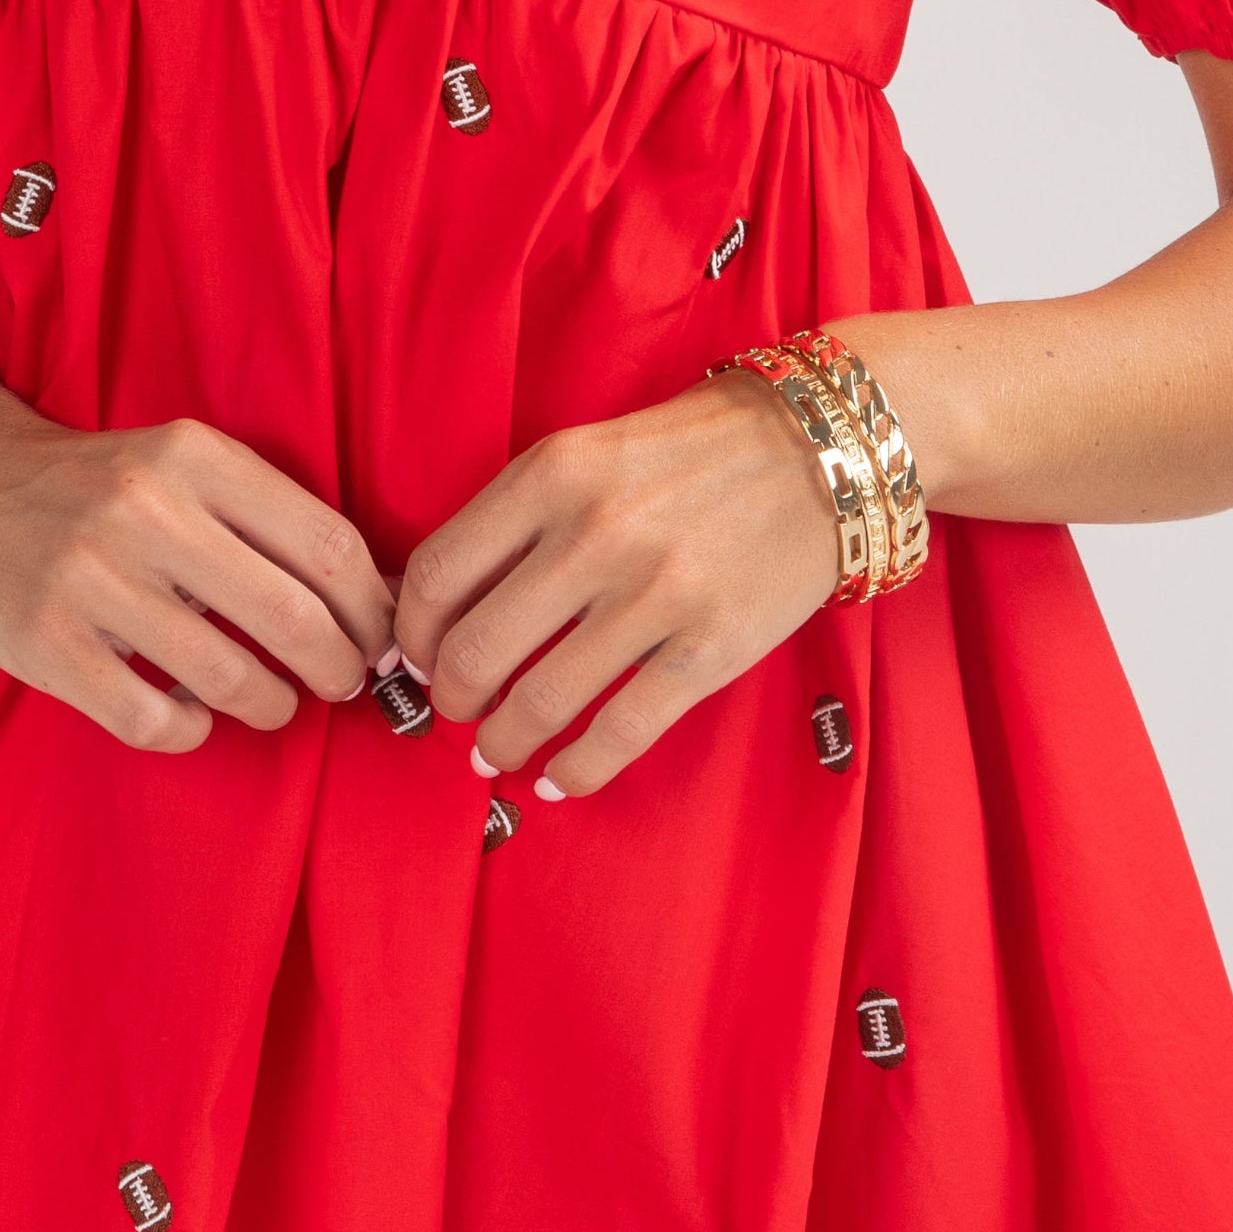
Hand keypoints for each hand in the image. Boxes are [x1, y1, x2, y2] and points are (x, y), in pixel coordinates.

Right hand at [0, 407, 396, 755]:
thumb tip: (376, 597)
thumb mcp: (179, 464)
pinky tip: (191, 713)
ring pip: (233, 679)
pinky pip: (156, 720)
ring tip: (270, 701)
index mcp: (194, 457)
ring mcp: (91, 580)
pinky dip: (192, 730)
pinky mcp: (48, 644)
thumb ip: (266, 516)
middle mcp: (145, 511)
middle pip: (294, 618)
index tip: (383, 638)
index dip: (374, 609)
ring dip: (272, 705)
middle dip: (340, 668)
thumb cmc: (94, 486)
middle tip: (342, 683)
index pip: (328, 544)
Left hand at [392, 373, 838, 799]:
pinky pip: (621, 733)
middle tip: (456, 710)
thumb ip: (514, 519)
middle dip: (452, 698)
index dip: (412, 633)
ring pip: (540, 702)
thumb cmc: (688, 453)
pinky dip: (576, 770)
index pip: (438, 574)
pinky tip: (557, 779)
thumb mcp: (585, 452)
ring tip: (496, 752)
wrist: (820, 453)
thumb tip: (438, 616)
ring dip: (503, 742)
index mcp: (552, 473)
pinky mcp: (710, 649)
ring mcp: (656, 595)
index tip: (416, 658)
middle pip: (477, 649)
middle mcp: (596, 533)